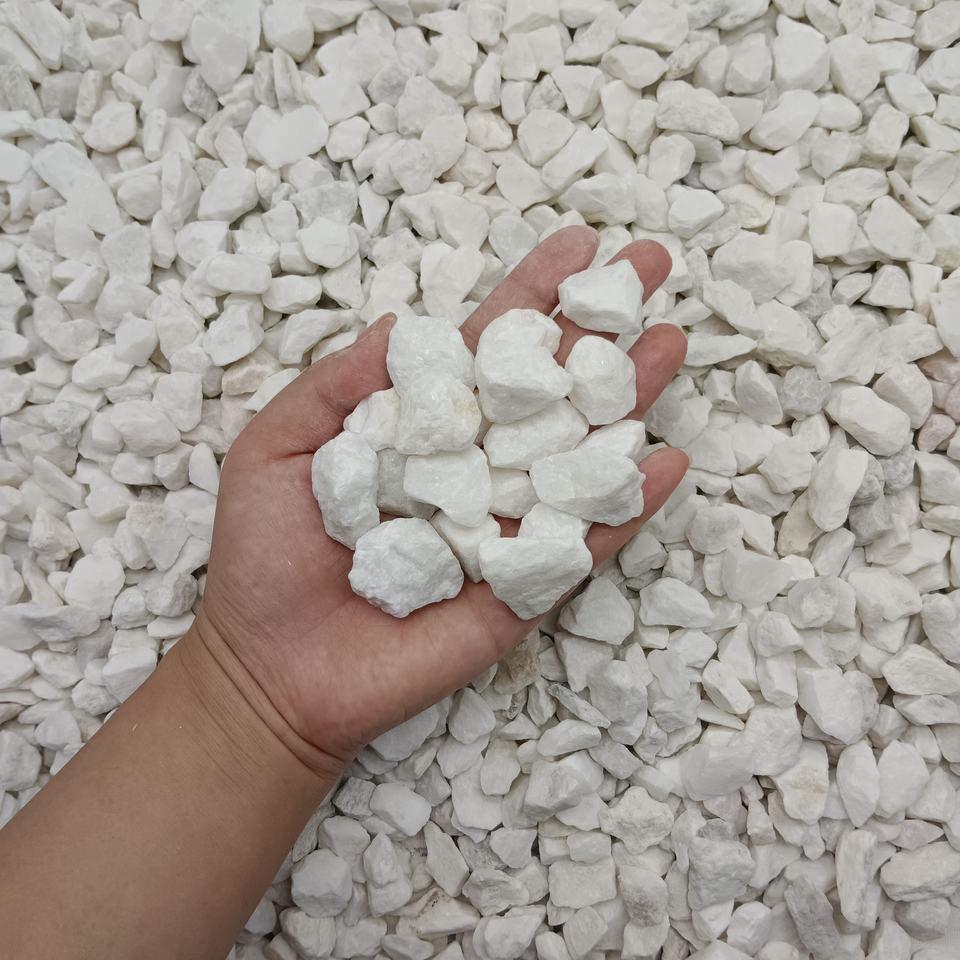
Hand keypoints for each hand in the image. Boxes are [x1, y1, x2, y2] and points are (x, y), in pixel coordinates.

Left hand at [194, 226, 688, 777]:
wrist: (273, 668)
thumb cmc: (265, 555)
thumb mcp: (277, 448)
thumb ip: (338, 386)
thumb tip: (406, 323)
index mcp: (419, 426)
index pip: (483, 349)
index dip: (529, 295)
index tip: (579, 243)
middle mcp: (472, 466)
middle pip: (545, 389)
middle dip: (598, 328)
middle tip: (651, 269)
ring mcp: (502, 526)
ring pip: (575, 456)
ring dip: (626, 401)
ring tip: (670, 345)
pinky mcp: (519, 589)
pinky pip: (582, 545)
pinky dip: (625, 507)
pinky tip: (665, 461)